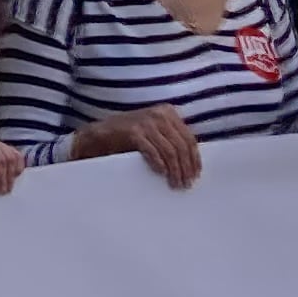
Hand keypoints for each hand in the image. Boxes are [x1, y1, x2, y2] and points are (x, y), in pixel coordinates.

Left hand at [0, 142, 24, 195]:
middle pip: (0, 159)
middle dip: (2, 178)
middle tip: (2, 191)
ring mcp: (2, 145)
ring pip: (10, 158)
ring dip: (10, 176)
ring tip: (8, 188)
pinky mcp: (12, 149)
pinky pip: (18, 157)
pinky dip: (17, 168)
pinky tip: (14, 178)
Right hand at [77, 107, 203, 187]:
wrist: (101, 133)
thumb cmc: (130, 136)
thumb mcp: (155, 131)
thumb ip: (170, 138)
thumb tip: (191, 160)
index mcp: (167, 112)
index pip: (189, 137)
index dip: (194, 158)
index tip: (196, 174)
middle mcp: (159, 114)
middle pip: (181, 145)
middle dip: (186, 167)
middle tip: (186, 184)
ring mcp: (146, 122)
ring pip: (170, 150)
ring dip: (175, 170)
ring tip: (176, 184)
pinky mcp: (133, 132)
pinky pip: (152, 151)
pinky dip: (159, 164)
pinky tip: (162, 174)